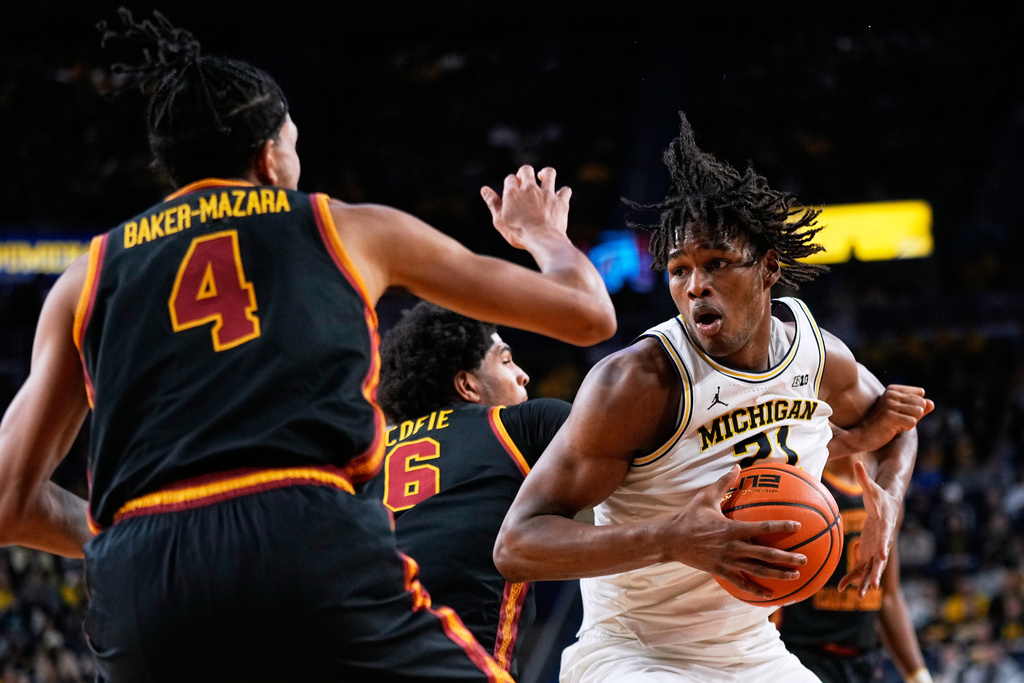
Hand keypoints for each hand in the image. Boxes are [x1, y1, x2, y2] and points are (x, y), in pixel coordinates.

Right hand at [480, 165, 570, 249]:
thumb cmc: (518, 233)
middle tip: (525, 181)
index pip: (510, 178)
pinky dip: (563, 192)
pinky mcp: (561, 201)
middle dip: (525, 173)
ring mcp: (547, 193)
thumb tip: (484, 189)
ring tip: (543, 177)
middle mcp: (530, 188)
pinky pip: (565, 190)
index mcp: (513, 192)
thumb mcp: (499, 220)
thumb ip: (493, 203)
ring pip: (549, 173)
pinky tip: (560, 196)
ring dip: (546, 174)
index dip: (511, 184)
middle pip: (527, 170)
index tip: (511, 192)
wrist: (542, 239)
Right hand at [665, 465, 806, 598]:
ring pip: (757, 570)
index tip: (798, 526)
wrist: (670, 540)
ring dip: (778, 574)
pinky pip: (741, 583)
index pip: (762, 527)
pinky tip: (770, 595)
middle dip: (787, 558)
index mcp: (731, 528)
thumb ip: (724, 483)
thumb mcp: (705, 497)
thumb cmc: (689, 517)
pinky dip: (756, 590)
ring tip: (795, 576)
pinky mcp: (721, 571)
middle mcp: (732, 547)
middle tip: (804, 559)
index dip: (781, 527)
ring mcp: (727, 561)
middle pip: (765, 555)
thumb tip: (737, 466)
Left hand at [838, 460, 897, 596]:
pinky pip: (861, 567)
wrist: (889, 507)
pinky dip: (853, 577)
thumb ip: (864, 477)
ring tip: (859, 596)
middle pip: (881, 559)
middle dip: (877, 572)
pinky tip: (842, 588)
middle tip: (873, 585)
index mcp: (884, 526)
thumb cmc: (880, 496)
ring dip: (865, 581)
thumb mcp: (872, 488)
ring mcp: (876, 549)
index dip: (883, 545)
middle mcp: (882, 541)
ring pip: (871, 568)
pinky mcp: (869, 551)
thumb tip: (856, 461)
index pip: (885, 536)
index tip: (882, 554)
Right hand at [845, 385, 933, 453]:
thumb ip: (918, 408)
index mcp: (893, 390)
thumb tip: (931, 403)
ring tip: (895, 424)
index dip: (914, 407)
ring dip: (911, 422)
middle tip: (897, 421)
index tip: (899, 413)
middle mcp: (891, 394)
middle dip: (914, 415)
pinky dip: (906, 428)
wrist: (863, 436)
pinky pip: (913, 422)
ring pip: (919, 412)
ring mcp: (890, 404)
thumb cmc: (883, 425)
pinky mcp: (889, 416)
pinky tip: (892, 429)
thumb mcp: (902, 414)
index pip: (920, 395)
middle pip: (921, 403)